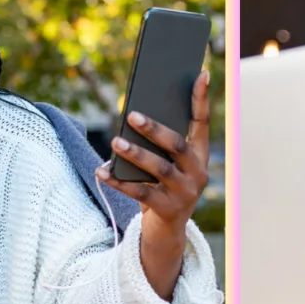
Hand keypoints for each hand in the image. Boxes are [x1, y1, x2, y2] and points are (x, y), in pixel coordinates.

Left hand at [96, 70, 210, 298]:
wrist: (167, 230)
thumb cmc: (163, 186)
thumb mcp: (167, 163)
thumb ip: (159, 143)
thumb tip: (134, 115)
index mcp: (199, 154)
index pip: (202, 122)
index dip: (201, 98)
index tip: (201, 73)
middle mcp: (198, 172)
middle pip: (177, 145)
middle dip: (154, 129)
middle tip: (132, 114)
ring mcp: (185, 192)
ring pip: (159, 169)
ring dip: (136, 154)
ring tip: (116, 141)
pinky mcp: (168, 210)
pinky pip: (141, 193)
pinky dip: (120, 182)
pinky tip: (102, 171)